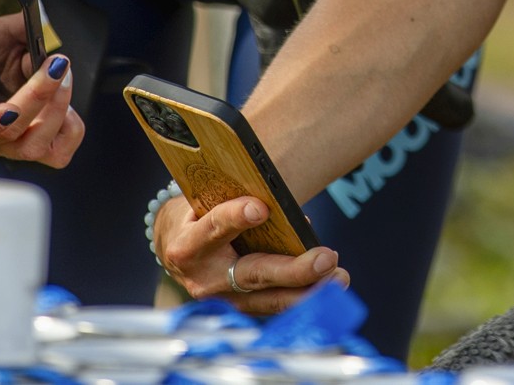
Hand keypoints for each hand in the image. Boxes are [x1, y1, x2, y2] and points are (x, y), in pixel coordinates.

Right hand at [0, 0, 83, 164]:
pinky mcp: (17, 138)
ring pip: (35, 147)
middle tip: (57, 64)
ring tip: (63, 74)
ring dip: (58, 113)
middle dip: (38, 100)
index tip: (11, 111)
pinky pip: (53, 152)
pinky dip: (68, 130)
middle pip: (10, 135)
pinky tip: (65, 99)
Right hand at [154, 193, 347, 317]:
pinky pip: (275, 305)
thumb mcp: (207, 203)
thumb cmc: (198, 216)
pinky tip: (329, 288)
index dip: (235, 218)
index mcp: (188, 245)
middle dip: (293, 269)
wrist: (175, 249)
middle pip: (253, 274)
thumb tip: (286, 213)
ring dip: (309, 290)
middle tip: (326, 259)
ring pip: (270, 299)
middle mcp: (204, 279)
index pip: (213, 228)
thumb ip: (237, 205)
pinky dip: (303, 298)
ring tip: (339, 277)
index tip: (260, 209)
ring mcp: (223, 300)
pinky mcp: (239, 310)